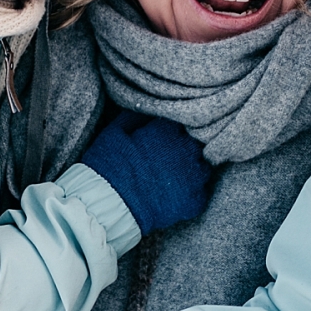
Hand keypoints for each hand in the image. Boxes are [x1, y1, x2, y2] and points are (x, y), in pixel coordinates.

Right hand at [79, 111, 211, 234]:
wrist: (109, 204)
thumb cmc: (108, 165)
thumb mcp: (114, 131)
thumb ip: (134, 116)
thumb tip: (146, 107)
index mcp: (168, 131)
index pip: (181, 123)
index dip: (171, 131)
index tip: (163, 138)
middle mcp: (187, 151)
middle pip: (196, 145)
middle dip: (185, 149)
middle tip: (168, 159)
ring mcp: (193, 178)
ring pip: (203, 168)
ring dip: (191, 170)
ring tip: (172, 178)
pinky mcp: (193, 202)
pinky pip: (200, 194)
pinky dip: (190, 194)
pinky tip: (174, 196)